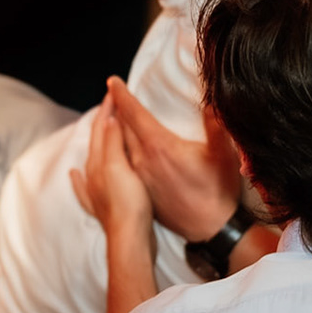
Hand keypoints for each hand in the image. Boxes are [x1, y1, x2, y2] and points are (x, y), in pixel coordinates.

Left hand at [71, 101, 153, 244]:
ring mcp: (96, 191)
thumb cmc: (128, 203)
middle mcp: (92, 175)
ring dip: (98, 143)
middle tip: (110, 104)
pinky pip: (86, 186)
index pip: (101, 128)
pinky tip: (74, 175)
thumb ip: (113, 142)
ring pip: (93, 159)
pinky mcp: (103, 205)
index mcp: (98, 162)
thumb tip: (107, 118)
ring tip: (100, 131)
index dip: (107, 109)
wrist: (129, 239)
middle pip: (95, 141)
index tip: (113, 91)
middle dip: (102, 121)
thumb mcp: (121, 166)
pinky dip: (79, 177)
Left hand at [107, 77, 242, 241]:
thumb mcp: (223, 154)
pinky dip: (105, 160)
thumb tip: (210, 101)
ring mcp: (137, 179)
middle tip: (110, 95)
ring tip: (107, 119)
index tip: (112, 81)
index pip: (133, 114)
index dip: (122, 95)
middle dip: (113, 110)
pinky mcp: (139, 193)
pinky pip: (114, 172)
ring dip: (110, 132)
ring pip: (116, 150)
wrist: (211, 230)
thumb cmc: (218, 191)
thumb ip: (215, 125)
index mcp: (159, 146)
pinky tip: (89, 164)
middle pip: (119, 129)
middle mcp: (142, 161)